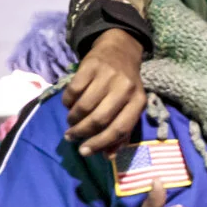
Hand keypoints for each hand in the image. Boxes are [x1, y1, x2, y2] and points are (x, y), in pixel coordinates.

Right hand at [63, 28, 147, 156]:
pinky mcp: (91, 66)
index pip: (120, 128)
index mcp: (138, 102)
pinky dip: (68, 102)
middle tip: (71, 136)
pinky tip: (69, 105)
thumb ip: (121, 132)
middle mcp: (126, 88)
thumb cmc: (124, 86)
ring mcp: (108, 76)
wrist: (120, 51)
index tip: (84, 151)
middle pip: (100, 119)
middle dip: (82, 132)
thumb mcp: (130, 106)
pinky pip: (73, 91)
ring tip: (71, 122)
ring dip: (73, 119)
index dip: (100, 143)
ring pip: (84, 106)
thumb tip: (107, 156)